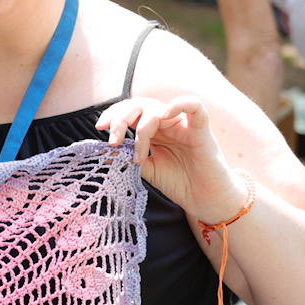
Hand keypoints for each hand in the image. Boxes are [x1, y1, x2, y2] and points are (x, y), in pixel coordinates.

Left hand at [96, 96, 248, 221]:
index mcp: (153, 129)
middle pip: (140, 105)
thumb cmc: (178, 183)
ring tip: (139, 155)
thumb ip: (128, 158)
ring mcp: (184, 125)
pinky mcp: (201, 131)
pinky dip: (179, 104)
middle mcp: (167, 123)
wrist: (204, 200)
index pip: (131, 110)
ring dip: (142, 129)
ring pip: (158, 108)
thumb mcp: (146, 170)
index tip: (100, 127)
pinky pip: (195, 106)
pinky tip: (165, 116)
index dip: (114, 114)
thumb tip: (104, 153)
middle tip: (112, 140)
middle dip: (121, 118)